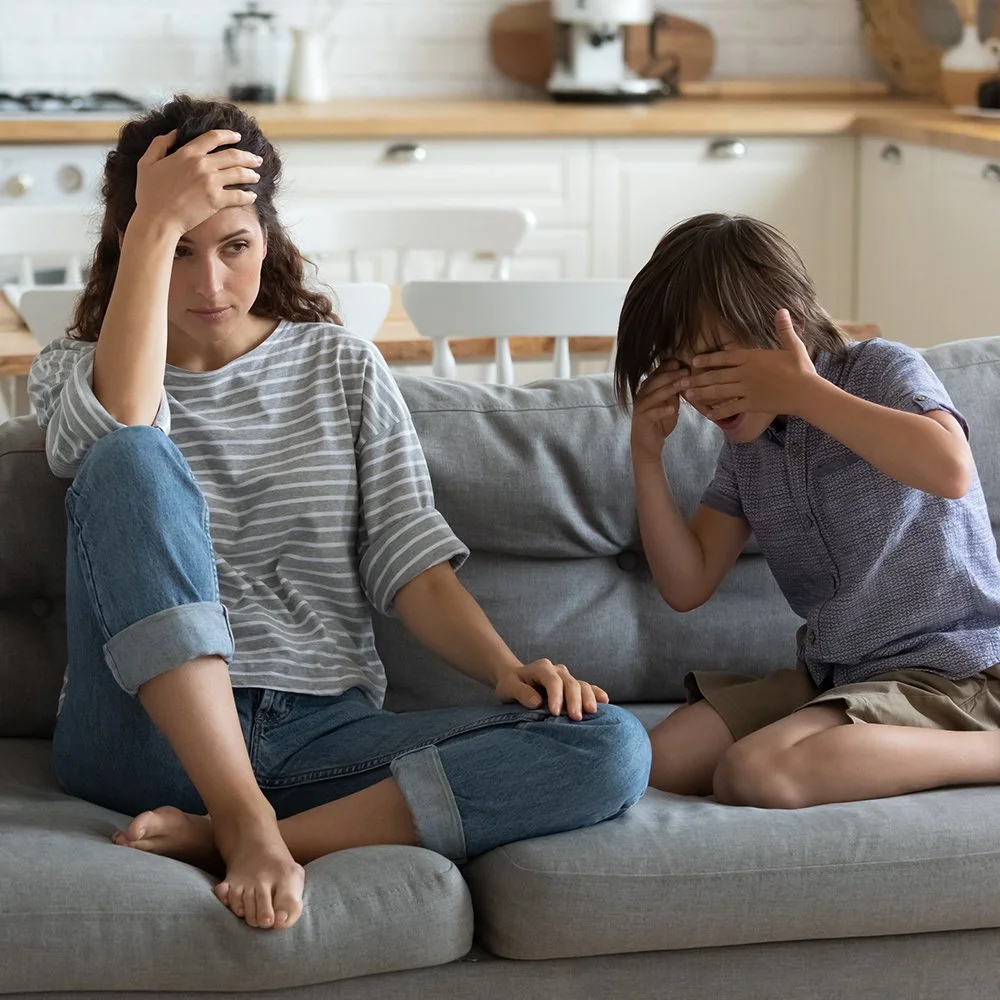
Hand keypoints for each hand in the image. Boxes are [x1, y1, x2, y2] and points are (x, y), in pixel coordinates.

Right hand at [133, 128, 261, 238]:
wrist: (157, 220)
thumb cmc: (149, 194)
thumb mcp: (147, 163)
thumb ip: (160, 144)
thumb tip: (174, 133)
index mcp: (187, 153)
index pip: (213, 138)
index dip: (229, 135)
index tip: (238, 137)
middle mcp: (202, 164)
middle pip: (233, 155)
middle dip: (248, 156)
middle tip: (257, 159)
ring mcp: (211, 182)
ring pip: (239, 173)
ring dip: (251, 174)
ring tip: (257, 175)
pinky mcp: (216, 200)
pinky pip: (239, 196)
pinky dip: (248, 195)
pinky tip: (253, 196)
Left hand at [494, 660, 609, 721]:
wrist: (516, 679)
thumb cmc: (511, 684)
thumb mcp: (508, 687)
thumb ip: (521, 692)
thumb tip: (536, 702)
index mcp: (541, 668)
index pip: (552, 680)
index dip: (556, 696)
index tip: (554, 713)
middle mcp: (557, 669)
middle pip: (570, 682)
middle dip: (574, 700)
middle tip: (576, 717)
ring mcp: (567, 676)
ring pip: (581, 684)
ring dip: (588, 698)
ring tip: (591, 713)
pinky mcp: (573, 685)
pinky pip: (587, 687)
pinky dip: (596, 693)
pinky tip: (604, 701)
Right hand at [630, 359, 687, 463]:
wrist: (647, 444)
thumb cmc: (660, 422)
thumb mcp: (670, 404)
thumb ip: (674, 392)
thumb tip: (686, 375)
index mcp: (648, 389)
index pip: (657, 374)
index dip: (669, 367)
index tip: (684, 361)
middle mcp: (642, 395)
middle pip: (655, 381)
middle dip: (672, 375)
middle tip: (686, 371)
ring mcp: (640, 407)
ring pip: (654, 395)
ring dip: (669, 389)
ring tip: (683, 384)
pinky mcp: (641, 420)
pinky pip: (652, 413)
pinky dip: (662, 411)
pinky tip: (673, 409)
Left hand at [681, 309, 818, 419]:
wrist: (807, 392)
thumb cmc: (801, 369)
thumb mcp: (792, 345)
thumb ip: (783, 329)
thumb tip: (782, 310)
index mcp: (752, 357)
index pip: (724, 357)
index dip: (707, 359)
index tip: (693, 361)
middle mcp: (746, 373)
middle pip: (716, 376)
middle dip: (697, 379)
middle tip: (680, 382)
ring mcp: (747, 390)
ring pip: (719, 391)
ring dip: (702, 393)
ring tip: (688, 395)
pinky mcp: (751, 404)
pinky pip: (731, 408)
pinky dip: (719, 412)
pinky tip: (709, 415)